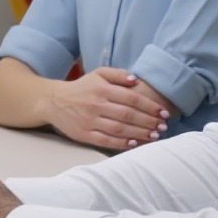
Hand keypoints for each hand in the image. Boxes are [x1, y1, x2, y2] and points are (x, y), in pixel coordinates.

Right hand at [45, 68, 170, 150]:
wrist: (53, 101)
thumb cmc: (82, 88)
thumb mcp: (98, 74)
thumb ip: (118, 74)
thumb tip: (136, 80)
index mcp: (101, 89)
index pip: (132, 98)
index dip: (150, 106)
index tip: (164, 113)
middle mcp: (95, 104)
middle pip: (128, 115)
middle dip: (149, 121)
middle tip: (163, 126)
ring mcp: (89, 120)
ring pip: (119, 128)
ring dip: (139, 133)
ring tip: (154, 136)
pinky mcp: (83, 134)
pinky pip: (105, 140)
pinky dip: (121, 143)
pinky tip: (134, 143)